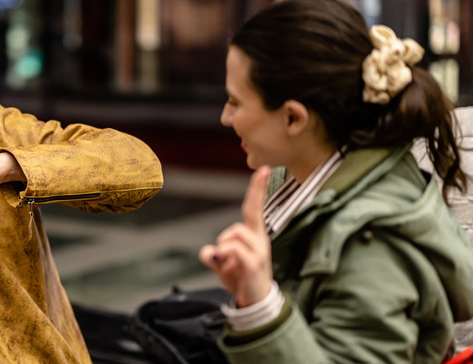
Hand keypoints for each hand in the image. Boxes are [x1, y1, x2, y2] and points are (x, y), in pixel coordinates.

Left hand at [199, 166, 272, 307]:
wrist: (255, 303)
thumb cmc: (242, 280)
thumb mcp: (222, 266)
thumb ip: (213, 256)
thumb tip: (207, 252)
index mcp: (254, 236)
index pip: (254, 208)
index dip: (258, 189)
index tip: (265, 170)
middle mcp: (259, 240)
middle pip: (244, 216)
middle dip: (229, 234)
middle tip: (227, 254)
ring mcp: (259, 251)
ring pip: (233, 234)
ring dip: (224, 249)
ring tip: (231, 266)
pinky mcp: (254, 263)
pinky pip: (232, 249)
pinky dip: (224, 256)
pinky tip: (231, 268)